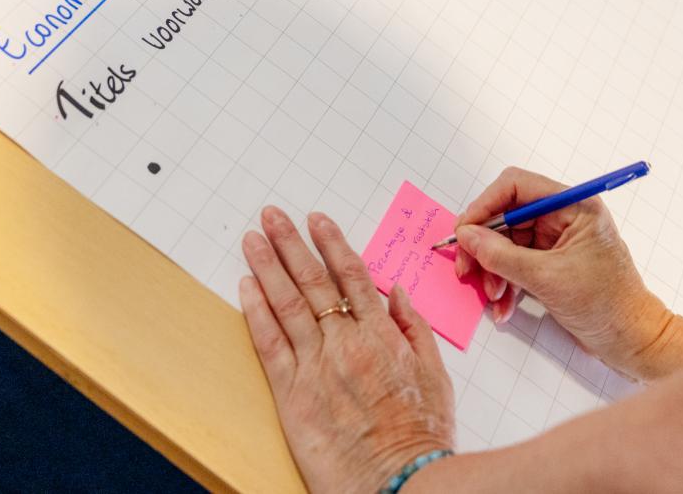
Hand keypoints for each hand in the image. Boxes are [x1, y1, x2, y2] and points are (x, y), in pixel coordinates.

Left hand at [240, 206, 454, 492]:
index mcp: (382, 334)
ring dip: (268, 267)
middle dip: (291, 243)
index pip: (352, 275)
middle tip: (272, 216)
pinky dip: (256, 312)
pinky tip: (246, 287)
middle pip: (314, 281)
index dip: (331, 243)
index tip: (317, 220)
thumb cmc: (422, 434)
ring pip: (288, 304)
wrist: (402, 481)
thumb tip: (394, 293)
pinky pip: (270, 344)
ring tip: (253, 239)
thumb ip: (414, 328)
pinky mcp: (292, 395)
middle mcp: (346, 342)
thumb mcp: (435, 373)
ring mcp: (317, 367)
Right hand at [454, 167, 667, 379]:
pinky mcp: (551, 264)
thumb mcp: (547, 278)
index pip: (516, 187)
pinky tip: (504, 307)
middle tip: (466, 270)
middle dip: (485, 246)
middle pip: (506, 216)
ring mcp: (556, 241)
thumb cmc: (606, 305)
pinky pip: (515, 264)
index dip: (485, 205)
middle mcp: (563, 217)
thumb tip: (467, 236)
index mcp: (573, 206)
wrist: (631, 341)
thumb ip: (502, 256)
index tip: (463, 232)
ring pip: (506, 243)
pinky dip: (505, 284)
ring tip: (494, 297)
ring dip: (493, 270)